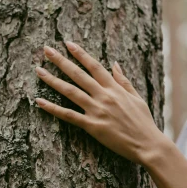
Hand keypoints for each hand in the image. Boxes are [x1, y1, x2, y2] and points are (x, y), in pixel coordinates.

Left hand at [34, 40, 166, 164]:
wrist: (148, 144)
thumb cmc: (144, 122)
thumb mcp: (136, 97)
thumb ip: (123, 81)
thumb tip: (115, 63)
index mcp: (115, 88)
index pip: (94, 66)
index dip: (80, 54)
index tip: (68, 43)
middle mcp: (104, 96)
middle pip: (78, 74)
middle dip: (61, 61)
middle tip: (46, 50)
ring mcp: (97, 110)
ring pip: (70, 91)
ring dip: (52, 80)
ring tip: (39, 71)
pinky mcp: (92, 126)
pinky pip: (69, 115)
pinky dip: (53, 108)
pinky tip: (40, 101)